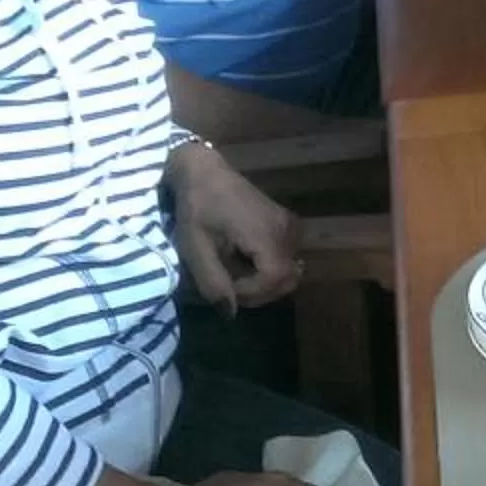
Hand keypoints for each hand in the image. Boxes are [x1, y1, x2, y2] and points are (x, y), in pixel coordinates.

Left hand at [169, 143, 302, 309]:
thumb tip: (230, 313)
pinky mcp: (287, 224)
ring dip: (265, 283)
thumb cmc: (196, 207)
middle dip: (259, 292)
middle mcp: (285, 229)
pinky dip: (270, 269)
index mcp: (264, 232)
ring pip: (290, 272)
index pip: (274, 279)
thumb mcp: (194, 248)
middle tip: (229, 286)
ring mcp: (289, 225)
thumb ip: (212, 281)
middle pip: (287, 279)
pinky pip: (288, 258)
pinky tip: (246, 262)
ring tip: (236, 275)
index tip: (224, 285)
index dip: (250, 293)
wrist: (205, 172)